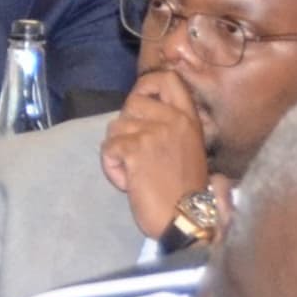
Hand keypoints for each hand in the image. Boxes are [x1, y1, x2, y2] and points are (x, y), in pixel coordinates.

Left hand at [95, 67, 213, 243]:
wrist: (186, 217)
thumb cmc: (185, 190)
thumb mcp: (188, 148)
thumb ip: (169, 126)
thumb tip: (139, 111)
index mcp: (188, 119)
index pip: (168, 80)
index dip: (146, 85)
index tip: (139, 101)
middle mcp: (173, 120)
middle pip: (132, 102)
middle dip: (125, 126)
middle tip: (135, 151)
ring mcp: (154, 133)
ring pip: (115, 127)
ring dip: (118, 151)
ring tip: (135, 172)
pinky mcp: (135, 150)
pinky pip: (108, 149)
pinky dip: (112, 167)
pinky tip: (128, 182)